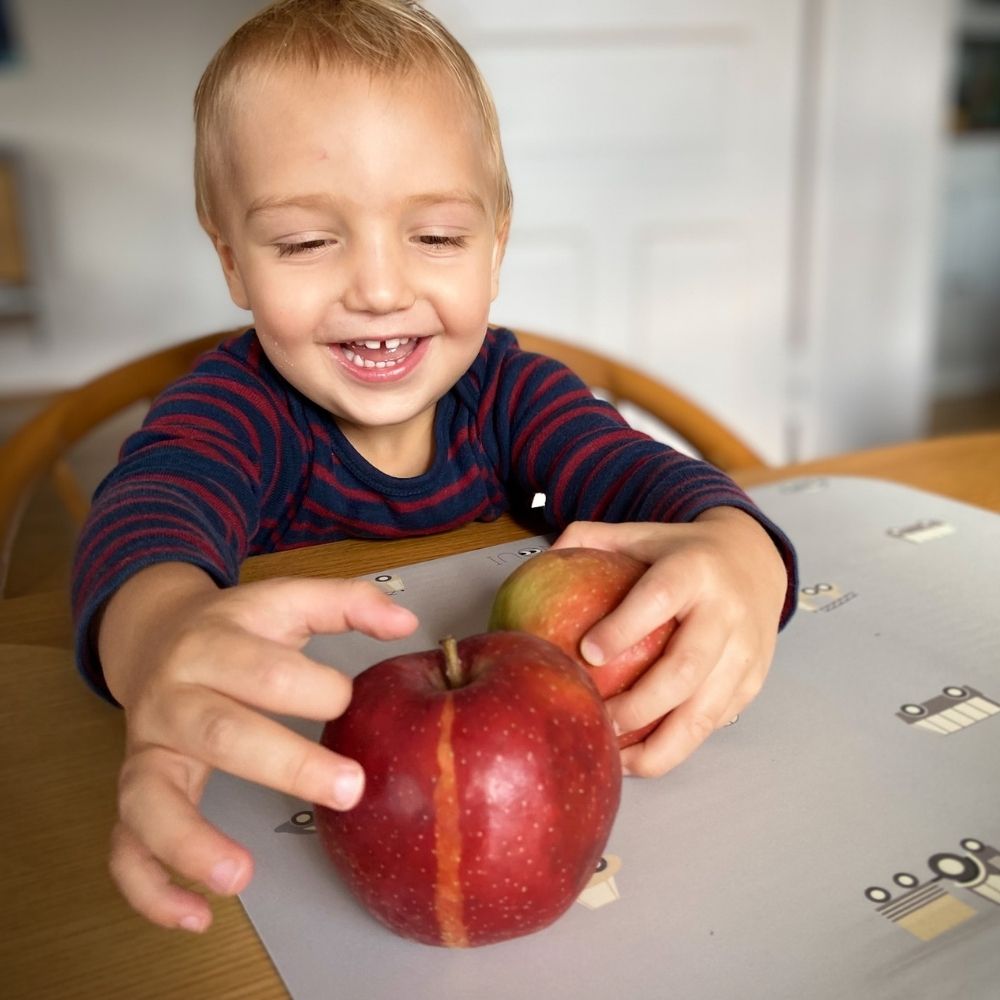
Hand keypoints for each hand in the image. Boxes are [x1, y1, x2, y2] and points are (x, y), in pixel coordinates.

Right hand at [98, 564, 417, 931]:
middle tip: (349, 789)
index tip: (350, 702)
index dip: (316, 688)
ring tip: (240, 875)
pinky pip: (124, 846)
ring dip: (191, 840)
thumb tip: (405, 622)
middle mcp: (173, 697)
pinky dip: (150, 887)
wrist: (153, 637)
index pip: (266, 670)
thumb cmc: (235, 630)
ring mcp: (145, 748)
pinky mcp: (133, 791)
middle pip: (220, 732)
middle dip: (286, 764)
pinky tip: (197, 914)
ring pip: (150, 796)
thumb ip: (346, 603)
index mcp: (213, 645)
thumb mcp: (284, 602)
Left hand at [552, 508, 786, 776]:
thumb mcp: (641, 535)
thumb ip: (590, 540)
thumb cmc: (682, 554)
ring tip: (616, 758)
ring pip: (705, 712)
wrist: (756, 560)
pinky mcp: (753, 681)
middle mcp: (726, 611)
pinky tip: (640, 755)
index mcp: (694, 569)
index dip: (624, 628)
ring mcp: (746, 651)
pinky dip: (678, 745)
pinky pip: (715, 723)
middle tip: (597, 720)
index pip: (659, 598)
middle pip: (684, 669)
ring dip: (659, 744)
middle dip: (638, 706)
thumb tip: (540, 559)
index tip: (586, 654)